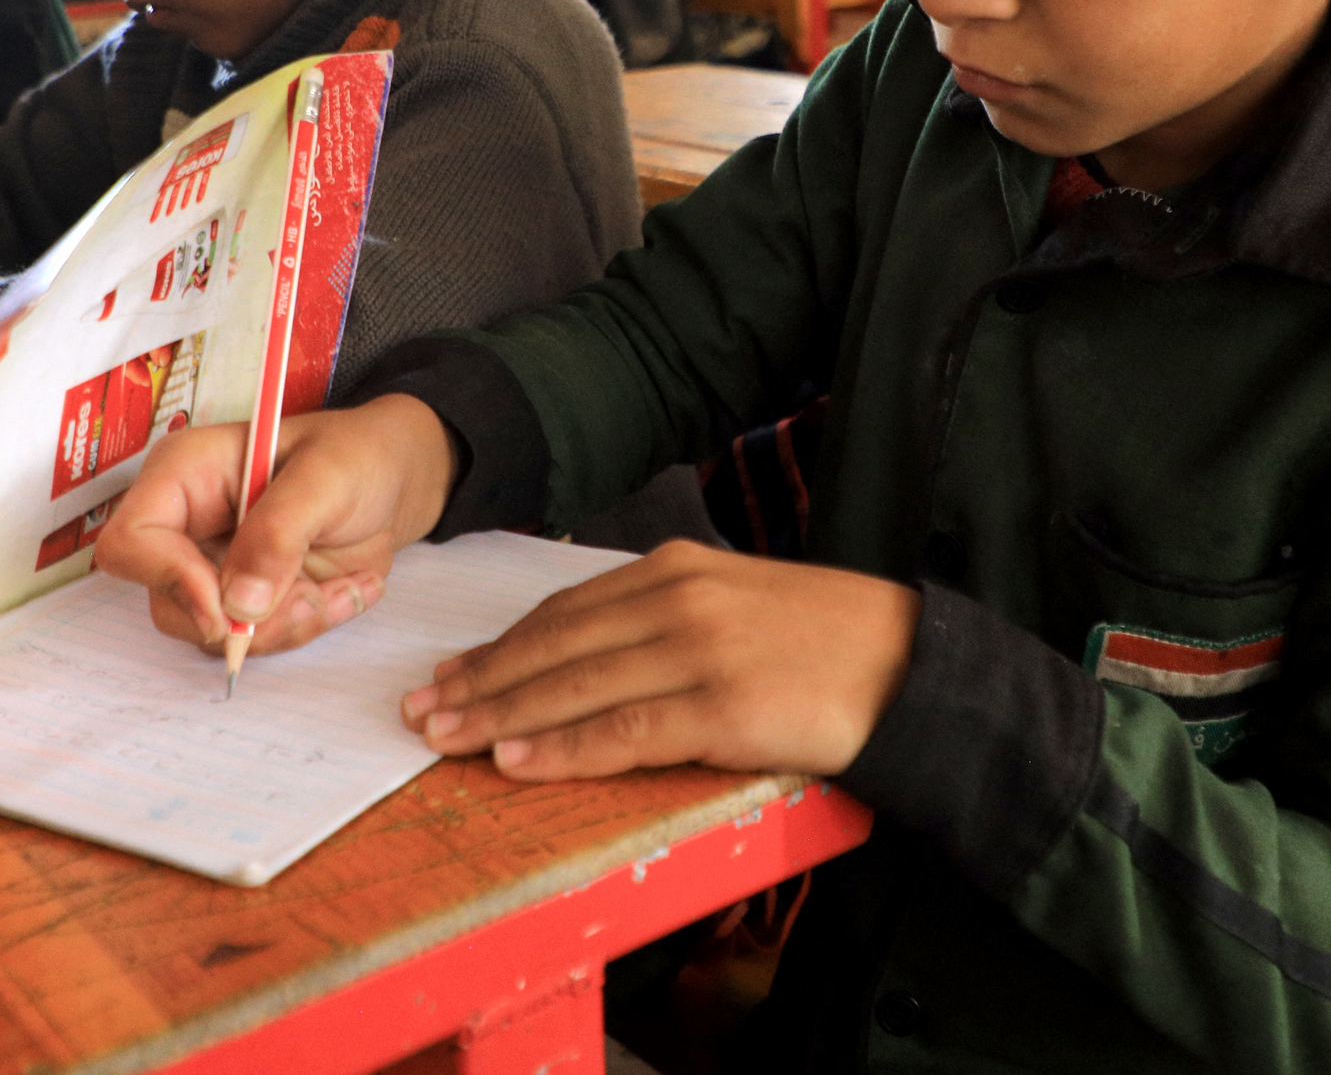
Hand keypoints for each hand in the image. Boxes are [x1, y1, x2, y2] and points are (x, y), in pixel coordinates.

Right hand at [94, 395, 458, 656]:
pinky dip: (306, 627)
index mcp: (185, 474)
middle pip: (168, 604)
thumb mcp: (328, 477)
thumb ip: (280, 533)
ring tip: (343, 588)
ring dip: (286, 626)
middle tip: (311, 599)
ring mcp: (215, 568)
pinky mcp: (247, 601)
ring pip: (213, 634)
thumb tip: (237, 604)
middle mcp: (187, 527)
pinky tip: (346, 590)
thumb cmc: (358, 454)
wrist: (398, 479)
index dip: (169, 579)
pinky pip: (257, 641)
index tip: (228, 604)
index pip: (130, 542)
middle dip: (244, 620)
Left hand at [399, 541, 918, 780]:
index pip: (564, 610)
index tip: (448, 671)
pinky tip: (516, 760)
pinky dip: (562, 747)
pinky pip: (623, 733)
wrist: (910, 664)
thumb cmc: (824, 640)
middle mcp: (678, 599)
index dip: (499, 645)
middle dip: (479, 680)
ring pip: (574, 686)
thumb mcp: (736, 602)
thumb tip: (593, 656)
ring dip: (500, 715)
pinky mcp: (723, 706)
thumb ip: (666, 618)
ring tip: (445, 738)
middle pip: (554, 644)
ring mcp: (699, 651)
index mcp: (677, 569)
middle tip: (419, 710)